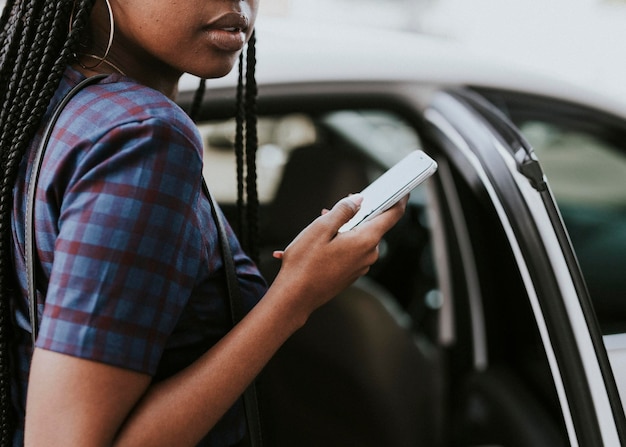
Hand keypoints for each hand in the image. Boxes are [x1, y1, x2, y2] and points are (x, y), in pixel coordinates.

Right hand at [269, 193, 407, 322]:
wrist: (295, 297)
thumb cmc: (305, 263)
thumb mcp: (321, 228)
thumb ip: (343, 210)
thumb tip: (358, 199)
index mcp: (366, 241)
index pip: (392, 215)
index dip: (399, 199)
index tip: (403, 188)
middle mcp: (368, 255)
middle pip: (371, 225)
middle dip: (355, 214)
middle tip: (331, 209)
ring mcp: (361, 267)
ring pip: (358, 238)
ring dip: (344, 229)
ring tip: (319, 227)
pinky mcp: (351, 274)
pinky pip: (351, 251)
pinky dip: (340, 242)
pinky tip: (320, 243)